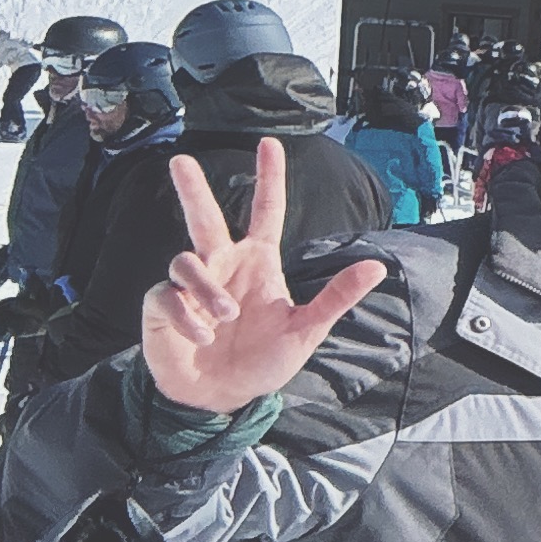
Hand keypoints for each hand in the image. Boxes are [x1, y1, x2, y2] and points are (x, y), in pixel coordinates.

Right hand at [142, 137, 387, 414]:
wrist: (223, 397)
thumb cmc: (265, 360)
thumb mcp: (308, 329)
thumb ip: (337, 296)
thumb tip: (378, 265)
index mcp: (258, 263)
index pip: (265, 212)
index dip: (269, 179)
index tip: (270, 144)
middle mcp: (222, 266)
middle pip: (204, 218)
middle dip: (192, 189)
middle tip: (179, 161)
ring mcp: (190, 286)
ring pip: (187, 261)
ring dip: (206, 289)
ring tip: (226, 318)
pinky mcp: (163, 307)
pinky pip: (167, 297)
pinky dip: (186, 317)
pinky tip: (202, 337)